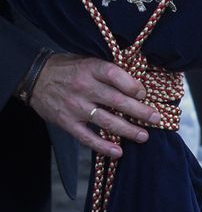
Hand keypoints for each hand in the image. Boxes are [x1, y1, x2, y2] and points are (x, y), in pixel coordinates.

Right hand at [28, 54, 158, 157]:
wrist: (34, 77)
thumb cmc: (68, 68)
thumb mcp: (88, 60)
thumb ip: (109, 71)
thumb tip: (139, 82)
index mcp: (91, 69)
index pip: (115, 76)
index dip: (132, 85)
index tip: (144, 94)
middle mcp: (84, 88)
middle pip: (117, 101)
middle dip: (140, 111)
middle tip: (156, 119)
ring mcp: (75, 107)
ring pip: (106, 121)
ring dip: (128, 130)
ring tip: (144, 136)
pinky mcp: (67, 122)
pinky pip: (87, 137)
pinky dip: (103, 146)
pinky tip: (118, 151)